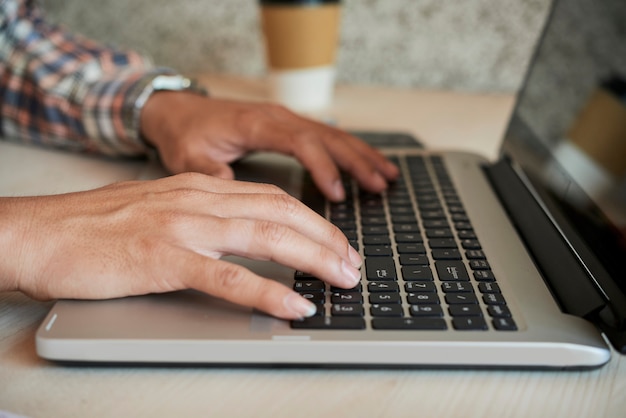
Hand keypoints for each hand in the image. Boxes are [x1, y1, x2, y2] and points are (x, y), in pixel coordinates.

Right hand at [0, 173, 361, 318]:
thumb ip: (198, 219)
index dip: (313, 220)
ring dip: (313, 259)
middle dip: (326, 238)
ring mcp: (183, 227)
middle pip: (282, 212)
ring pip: (267, 237)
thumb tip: (236, 240)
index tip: (336, 242)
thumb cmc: (93, 227)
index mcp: (197, 187)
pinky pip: (229, 278)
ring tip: (342, 279)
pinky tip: (293, 305)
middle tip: (353, 263)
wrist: (38, 234)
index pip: (272, 197)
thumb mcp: (157, 210)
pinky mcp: (163, 259)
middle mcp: (197, 199)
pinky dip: (268, 292)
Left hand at [140, 92, 398, 201]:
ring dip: (361, 155)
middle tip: (379, 185)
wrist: (179, 111)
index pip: (300, 142)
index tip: (337, 193)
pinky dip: (350, 151)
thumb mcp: (188, 156)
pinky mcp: (289, 127)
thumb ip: (209, 172)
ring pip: (333, 135)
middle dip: (356, 161)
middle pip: (327, 136)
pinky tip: (368, 164)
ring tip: (387, 176)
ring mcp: (286, 120)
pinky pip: (326, 136)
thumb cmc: (186, 133)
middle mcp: (278, 118)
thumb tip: (230, 187)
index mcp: (257, 124)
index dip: (322, 166)